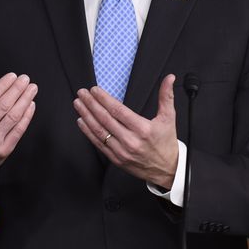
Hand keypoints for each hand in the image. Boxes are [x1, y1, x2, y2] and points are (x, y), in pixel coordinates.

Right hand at [0, 65, 37, 191]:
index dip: (3, 86)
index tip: (13, 76)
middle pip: (3, 106)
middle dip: (17, 90)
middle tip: (26, 79)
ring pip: (13, 117)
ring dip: (25, 101)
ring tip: (32, 89)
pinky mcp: (4, 150)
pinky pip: (18, 131)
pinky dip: (26, 117)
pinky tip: (31, 105)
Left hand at [73, 74, 178, 188]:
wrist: (167, 170)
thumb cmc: (166, 143)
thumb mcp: (169, 118)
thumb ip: (166, 96)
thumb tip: (169, 78)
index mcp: (143, 129)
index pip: (118, 110)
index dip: (104, 99)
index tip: (94, 90)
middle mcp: (131, 140)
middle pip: (105, 119)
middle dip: (91, 104)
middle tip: (82, 93)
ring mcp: (122, 151)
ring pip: (99, 131)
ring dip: (86, 115)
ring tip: (78, 104)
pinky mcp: (116, 159)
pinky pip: (98, 143)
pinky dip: (88, 131)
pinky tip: (81, 121)